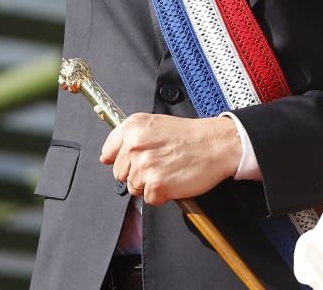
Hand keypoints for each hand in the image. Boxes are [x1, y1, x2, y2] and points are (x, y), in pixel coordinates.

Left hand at [101, 114, 240, 206]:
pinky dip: (161, 195)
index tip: (135, 159)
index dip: (122, 159)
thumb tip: (106, 157)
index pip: (108, 152)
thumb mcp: (154, 123)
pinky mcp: (156, 184)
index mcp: (133, 128)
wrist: (216, 144)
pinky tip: (173, 180)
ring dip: (150, 184)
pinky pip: (149, 199)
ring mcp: (145, 166)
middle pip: (120, 173)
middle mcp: (135, 145)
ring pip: (134, 188)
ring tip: (168, 170)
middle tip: (159, 164)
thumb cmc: (190, 135)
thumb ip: (128, 136)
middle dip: (137, 173)